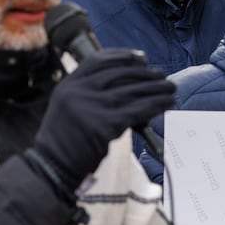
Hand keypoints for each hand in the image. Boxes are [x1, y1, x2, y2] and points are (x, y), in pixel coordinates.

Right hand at [33, 49, 174, 191]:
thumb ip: (89, 94)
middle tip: (162, 76)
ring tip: (171, 88)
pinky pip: (137, 110)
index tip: (141, 58)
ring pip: (132, 91)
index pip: (98, 60)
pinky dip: (156, 105)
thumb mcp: (68, 109)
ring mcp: (91, 107)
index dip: (123, 56)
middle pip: (119, 74)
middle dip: (145, 74)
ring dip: (156, 89)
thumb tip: (128, 84)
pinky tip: (166, 104)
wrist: (53, 167)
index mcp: (68, 85)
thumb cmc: (65, 142)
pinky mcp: (105, 125)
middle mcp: (78, 92)